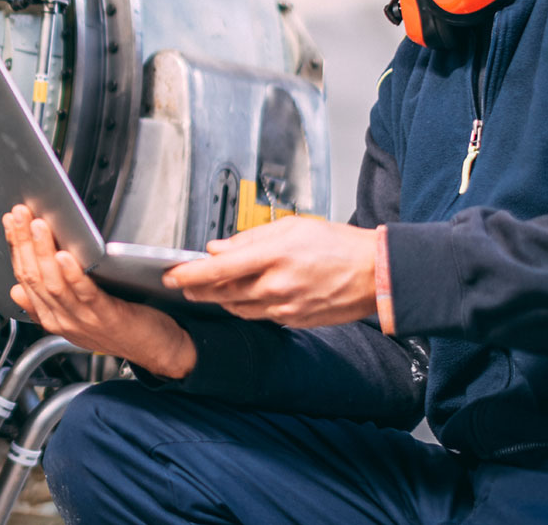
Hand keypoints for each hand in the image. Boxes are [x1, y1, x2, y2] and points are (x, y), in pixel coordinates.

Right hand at [3, 205, 196, 377]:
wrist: (156, 351)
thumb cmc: (121, 330)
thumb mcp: (75, 319)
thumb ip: (45, 305)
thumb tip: (17, 290)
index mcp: (52, 318)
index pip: (24, 279)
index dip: (16, 248)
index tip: (12, 223)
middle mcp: (62, 320)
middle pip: (34, 278)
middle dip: (23, 243)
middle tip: (20, 215)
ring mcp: (83, 320)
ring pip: (53, 284)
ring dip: (43, 252)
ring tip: (38, 226)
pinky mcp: (106, 316)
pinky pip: (84, 294)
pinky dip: (72, 275)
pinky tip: (65, 256)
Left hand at [161, 216, 378, 327]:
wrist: (375, 273)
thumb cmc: (338, 245)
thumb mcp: (291, 227)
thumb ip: (249, 239)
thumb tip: (218, 248)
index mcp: (274, 256)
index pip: (218, 268)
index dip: (189, 273)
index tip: (172, 274)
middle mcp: (276, 285)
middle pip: (222, 292)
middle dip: (198, 289)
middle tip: (184, 284)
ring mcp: (285, 307)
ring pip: (237, 307)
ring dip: (220, 298)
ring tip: (212, 288)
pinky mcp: (293, 320)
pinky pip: (259, 315)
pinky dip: (246, 306)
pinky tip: (245, 296)